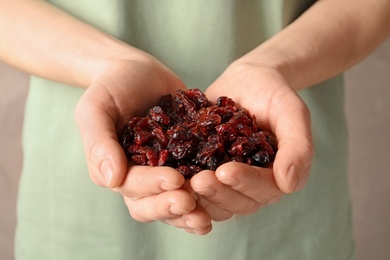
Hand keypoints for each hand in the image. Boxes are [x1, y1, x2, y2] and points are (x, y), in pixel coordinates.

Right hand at [75, 58, 211, 234]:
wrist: (140, 72)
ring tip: (207, 215)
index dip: (152, 186)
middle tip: (191, 202)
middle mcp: (142, 177)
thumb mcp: (96, 108)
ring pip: (176, 201)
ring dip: (191, 212)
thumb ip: (99, 142)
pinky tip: (226, 193)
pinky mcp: (188, 161)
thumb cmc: (113, 86)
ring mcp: (166, 171)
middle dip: (170, 206)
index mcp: (118, 169)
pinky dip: (209, 193)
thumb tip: (112, 180)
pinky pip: (198, 183)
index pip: (132, 187)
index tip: (174, 179)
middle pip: (153, 204)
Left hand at [190, 61, 312, 220]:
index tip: (226, 171)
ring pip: (216, 203)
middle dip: (218, 193)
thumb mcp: (291, 112)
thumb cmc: (273, 92)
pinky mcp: (208, 171)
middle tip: (197, 181)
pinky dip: (183, 188)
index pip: (265, 189)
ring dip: (199, 197)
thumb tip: (289, 184)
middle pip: (238, 202)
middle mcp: (254, 184)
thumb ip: (298, 146)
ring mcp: (229, 181)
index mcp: (278, 175)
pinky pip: (196, 188)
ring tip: (180, 183)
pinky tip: (168, 178)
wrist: (247, 80)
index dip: (245, 183)